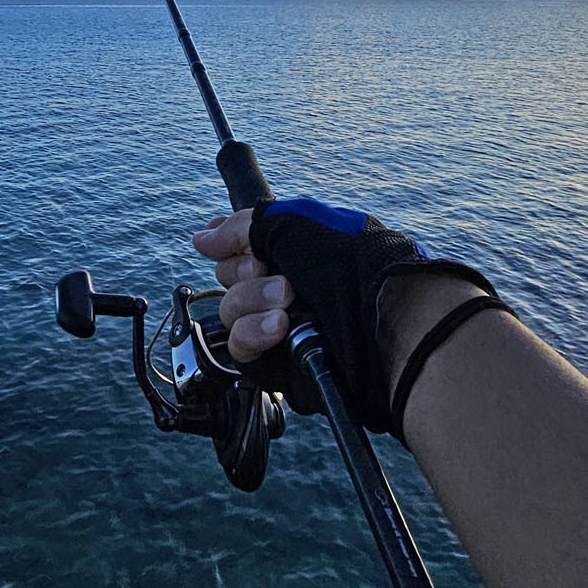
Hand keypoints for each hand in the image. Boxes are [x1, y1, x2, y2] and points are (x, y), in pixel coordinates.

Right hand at [194, 198, 462, 433]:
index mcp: (298, 251)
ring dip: (251, 301)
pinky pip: (241, 350)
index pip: (241, 246)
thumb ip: (244, 226)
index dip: (229, 243)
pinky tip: (279, 330)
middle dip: (244, 271)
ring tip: (287, 302)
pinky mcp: (279, 364)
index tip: (229, 243)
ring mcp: (283, 327)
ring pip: (230, 312)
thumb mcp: (297, 223)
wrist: (385, 324)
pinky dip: (252, 335)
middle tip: (275, 273)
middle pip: (229, 277)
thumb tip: (202, 239)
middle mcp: (289, 287)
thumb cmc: (353, 266)